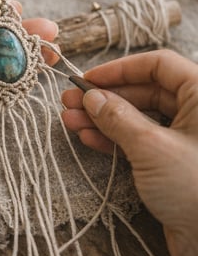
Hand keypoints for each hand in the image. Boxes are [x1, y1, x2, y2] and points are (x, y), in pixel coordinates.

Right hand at [61, 50, 197, 255]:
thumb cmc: (196, 190)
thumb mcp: (151, 147)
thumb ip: (118, 117)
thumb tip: (91, 96)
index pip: (159, 65)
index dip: (120, 69)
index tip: (88, 79)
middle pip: (146, 91)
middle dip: (105, 97)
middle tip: (70, 102)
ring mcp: (186, 139)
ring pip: (140, 117)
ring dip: (103, 118)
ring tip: (70, 122)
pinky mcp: (175, 162)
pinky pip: (141, 140)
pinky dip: (115, 138)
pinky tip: (89, 139)